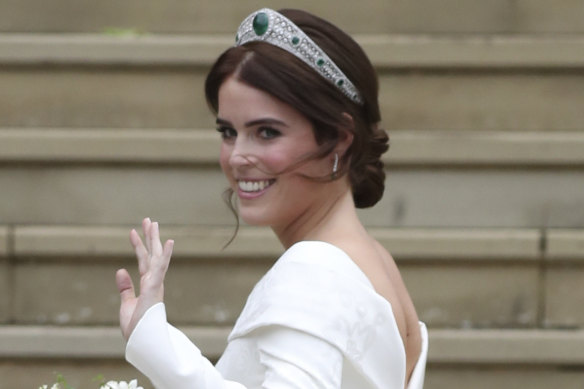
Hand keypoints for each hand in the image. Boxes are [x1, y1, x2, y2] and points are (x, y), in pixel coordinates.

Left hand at [116, 218, 173, 339]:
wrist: (141, 341)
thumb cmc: (136, 326)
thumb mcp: (126, 303)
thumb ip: (125, 287)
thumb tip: (120, 269)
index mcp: (147, 284)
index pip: (142, 260)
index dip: (138, 246)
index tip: (133, 231)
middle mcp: (153, 281)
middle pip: (151, 254)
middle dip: (149, 237)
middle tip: (148, 220)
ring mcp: (155, 283)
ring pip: (156, 256)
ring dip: (154, 239)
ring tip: (153, 223)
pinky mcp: (155, 287)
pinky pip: (160, 268)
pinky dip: (164, 255)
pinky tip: (168, 242)